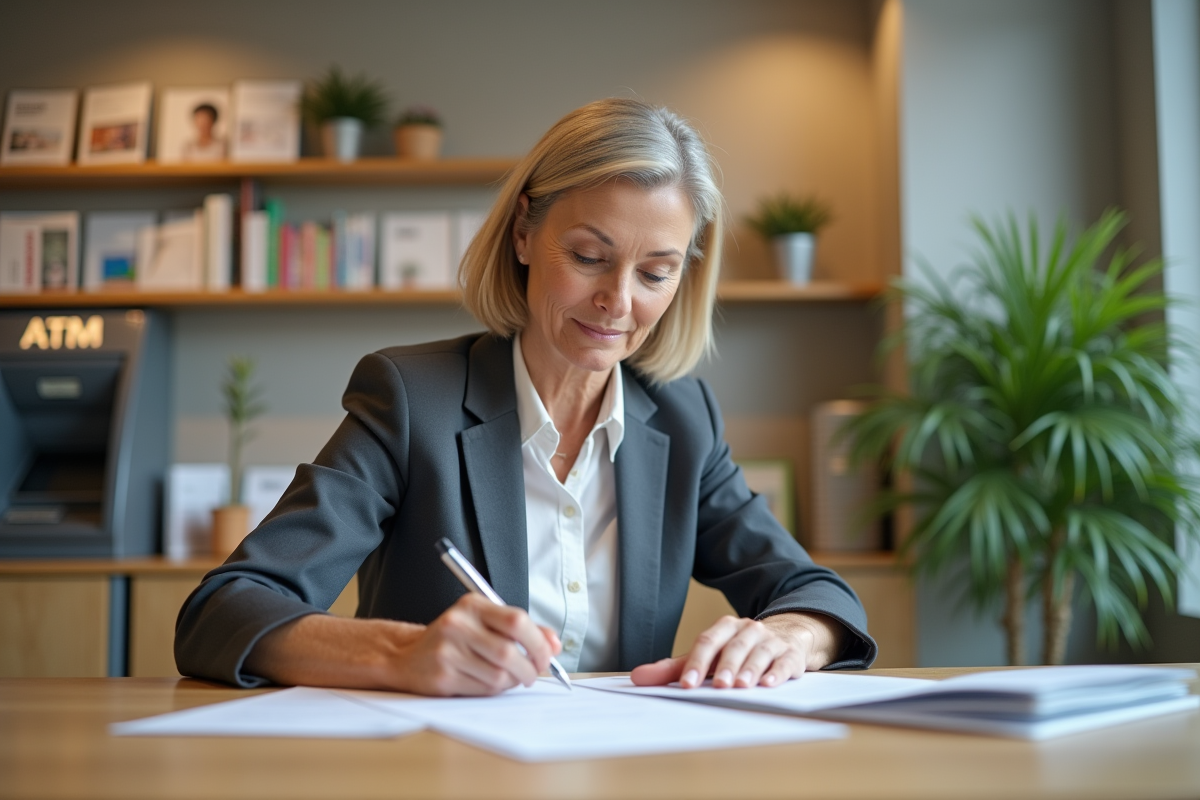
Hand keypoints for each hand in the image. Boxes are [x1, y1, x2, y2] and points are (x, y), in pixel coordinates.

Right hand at [389, 593, 561, 695]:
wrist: (408, 656)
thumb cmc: (455, 639)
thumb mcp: (485, 623)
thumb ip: (523, 630)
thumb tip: (555, 644)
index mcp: (473, 605)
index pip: (517, 621)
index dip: (538, 642)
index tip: (547, 655)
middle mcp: (458, 624)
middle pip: (509, 652)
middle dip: (530, 668)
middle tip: (533, 673)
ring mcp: (448, 651)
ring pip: (499, 675)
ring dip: (512, 682)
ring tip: (509, 678)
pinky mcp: (443, 676)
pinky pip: (483, 689)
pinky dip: (496, 690)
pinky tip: (490, 683)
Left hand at [629, 612, 844, 688]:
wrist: (783, 638)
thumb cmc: (736, 653)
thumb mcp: (706, 659)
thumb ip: (674, 669)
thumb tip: (637, 678)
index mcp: (724, 628)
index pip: (707, 642)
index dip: (696, 663)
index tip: (687, 684)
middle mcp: (747, 630)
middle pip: (733, 646)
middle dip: (725, 666)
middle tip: (719, 686)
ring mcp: (770, 641)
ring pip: (759, 652)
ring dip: (750, 669)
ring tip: (743, 687)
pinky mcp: (790, 654)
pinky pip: (784, 661)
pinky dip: (778, 672)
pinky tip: (770, 683)